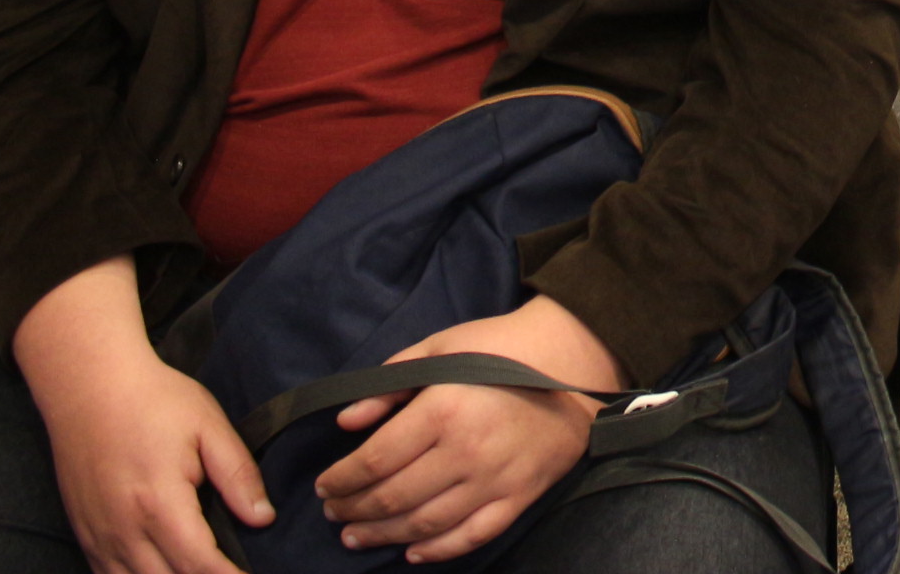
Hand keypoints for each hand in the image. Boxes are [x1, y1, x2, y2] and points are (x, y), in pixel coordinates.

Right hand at [16, 260, 270, 573]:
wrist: (89, 386)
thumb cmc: (154, 400)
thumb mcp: (208, 426)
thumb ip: (237, 475)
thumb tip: (262, 517)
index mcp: (159, 503)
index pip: (199, 564)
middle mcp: (124, 529)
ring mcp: (99, 536)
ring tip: (201, 573)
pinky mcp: (85, 534)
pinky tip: (160, 572)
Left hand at [318, 297, 620, 561]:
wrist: (575, 358)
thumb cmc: (502, 347)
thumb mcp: (442, 346)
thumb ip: (391, 383)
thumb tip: (347, 422)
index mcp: (443, 410)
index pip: (374, 462)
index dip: (340, 480)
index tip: (324, 486)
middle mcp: (466, 452)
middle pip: (393, 498)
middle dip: (354, 511)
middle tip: (335, 514)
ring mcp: (495, 479)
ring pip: (425, 524)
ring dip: (383, 535)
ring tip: (357, 537)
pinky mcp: (519, 495)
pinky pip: (472, 535)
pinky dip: (438, 551)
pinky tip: (412, 552)